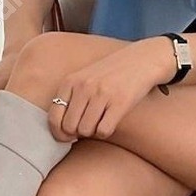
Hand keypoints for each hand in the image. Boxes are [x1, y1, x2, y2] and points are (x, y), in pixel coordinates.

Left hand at [49, 38, 176, 142]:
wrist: (141, 60)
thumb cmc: (109, 75)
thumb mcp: (84, 79)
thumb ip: (70, 100)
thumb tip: (61, 133)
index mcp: (70, 81)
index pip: (53, 118)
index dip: (59, 133)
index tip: (68, 136)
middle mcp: (83, 86)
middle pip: (69, 128)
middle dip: (77, 134)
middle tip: (88, 126)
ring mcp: (101, 93)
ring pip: (85, 131)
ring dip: (92, 132)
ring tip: (100, 121)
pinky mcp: (119, 102)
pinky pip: (103, 131)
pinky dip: (105, 132)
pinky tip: (110, 122)